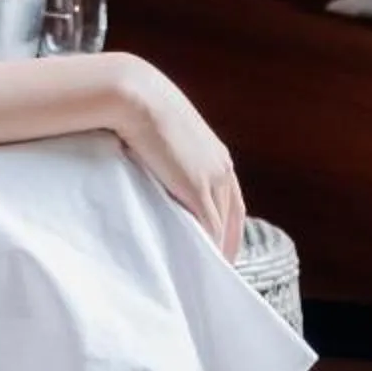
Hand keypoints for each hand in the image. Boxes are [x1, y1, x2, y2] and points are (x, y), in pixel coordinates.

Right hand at [106, 57, 246, 257]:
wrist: (137, 95)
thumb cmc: (140, 109)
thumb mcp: (162, 135)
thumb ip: (167, 157)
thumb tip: (153, 172)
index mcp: (216, 155)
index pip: (232, 200)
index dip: (228, 225)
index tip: (220, 245)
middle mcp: (222, 167)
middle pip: (234, 217)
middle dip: (228, 244)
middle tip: (219, 270)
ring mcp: (212, 178)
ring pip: (223, 225)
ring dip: (218, 251)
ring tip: (208, 275)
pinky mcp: (197, 187)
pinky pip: (210, 227)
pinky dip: (208, 247)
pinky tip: (199, 263)